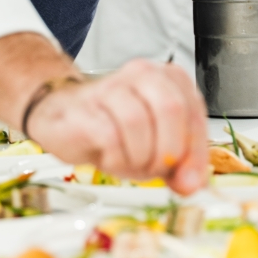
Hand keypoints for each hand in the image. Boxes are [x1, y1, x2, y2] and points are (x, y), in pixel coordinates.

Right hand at [26, 59, 208, 195]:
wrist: (63, 117)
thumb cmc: (115, 127)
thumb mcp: (157, 146)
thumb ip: (180, 164)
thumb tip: (192, 184)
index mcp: (168, 79)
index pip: (194, 112)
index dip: (195, 152)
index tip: (189, 180)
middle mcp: (141, 74)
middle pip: (171, 108)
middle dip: (168, 151)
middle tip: (157, 170)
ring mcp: (111, 87)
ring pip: (138, 122)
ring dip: (139, 156)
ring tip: (130, 163)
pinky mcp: (85, 108)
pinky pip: (109, 135)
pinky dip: (115, 158)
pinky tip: (110, 159)